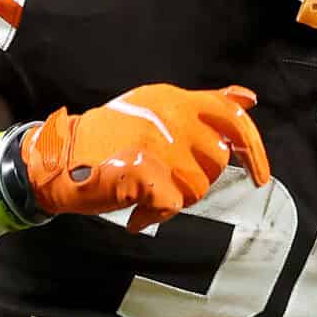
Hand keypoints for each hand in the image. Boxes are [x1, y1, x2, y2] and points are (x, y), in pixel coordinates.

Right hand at [21, 84, 270, 230]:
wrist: (55, 159)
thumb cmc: (107, 140)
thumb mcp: (157, 110)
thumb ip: (204, 105)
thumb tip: (249, 100)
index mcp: (174, 99)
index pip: (232, 117)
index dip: (254, 149)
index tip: (260, 176)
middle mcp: (169, 115)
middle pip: (215, 163)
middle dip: (195, 182)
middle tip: (163, 183)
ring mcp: (157, 141)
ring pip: (196, 188)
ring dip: (173, 200)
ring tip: (145, 194)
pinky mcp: (144, 169)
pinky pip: (172, 206)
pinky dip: (155, 216)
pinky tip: (136, 212)